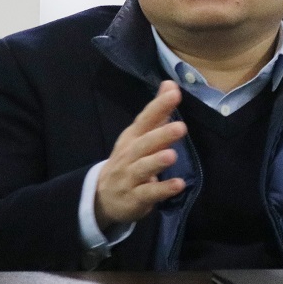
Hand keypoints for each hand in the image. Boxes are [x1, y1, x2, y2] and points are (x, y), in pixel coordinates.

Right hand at [94, 80, 186, 229]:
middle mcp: (129, 155)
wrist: (102, 197)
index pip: (145, 119)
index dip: (159, 106)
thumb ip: (157, 113)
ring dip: (157, 161)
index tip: (174, 93)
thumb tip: (171, 85)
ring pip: (143, 168)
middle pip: (144, 143)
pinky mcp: (134, 198)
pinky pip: (148, 193)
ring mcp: (130, 177)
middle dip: (161, 135)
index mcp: (132, 137)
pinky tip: (178, 185)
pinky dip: (162, 189)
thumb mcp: (139, 137)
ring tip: (173, 155)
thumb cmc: (128, 161)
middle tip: (181, 127)